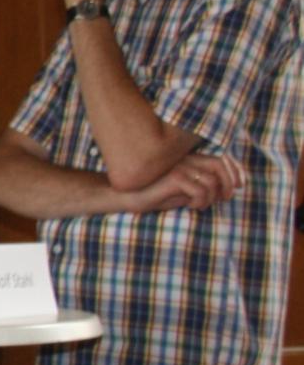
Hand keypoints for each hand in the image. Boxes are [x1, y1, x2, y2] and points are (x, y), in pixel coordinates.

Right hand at [125, 151, 244, 213]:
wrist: (125, 198)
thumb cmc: (154, 196)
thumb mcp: (182, 191)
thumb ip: (201, 186)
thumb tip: (226, 191)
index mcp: (187, 158)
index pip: (219, 158)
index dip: (235, 170)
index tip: (240, 185)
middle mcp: (184, 158)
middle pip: (219, 165)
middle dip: (228, 183)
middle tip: (226, 198)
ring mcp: (178, 166)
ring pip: (211, 182)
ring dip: (210, 198)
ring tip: (198, 205)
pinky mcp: (173, 177)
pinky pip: (200, 190)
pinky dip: (200, 201)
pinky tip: (191, 206)